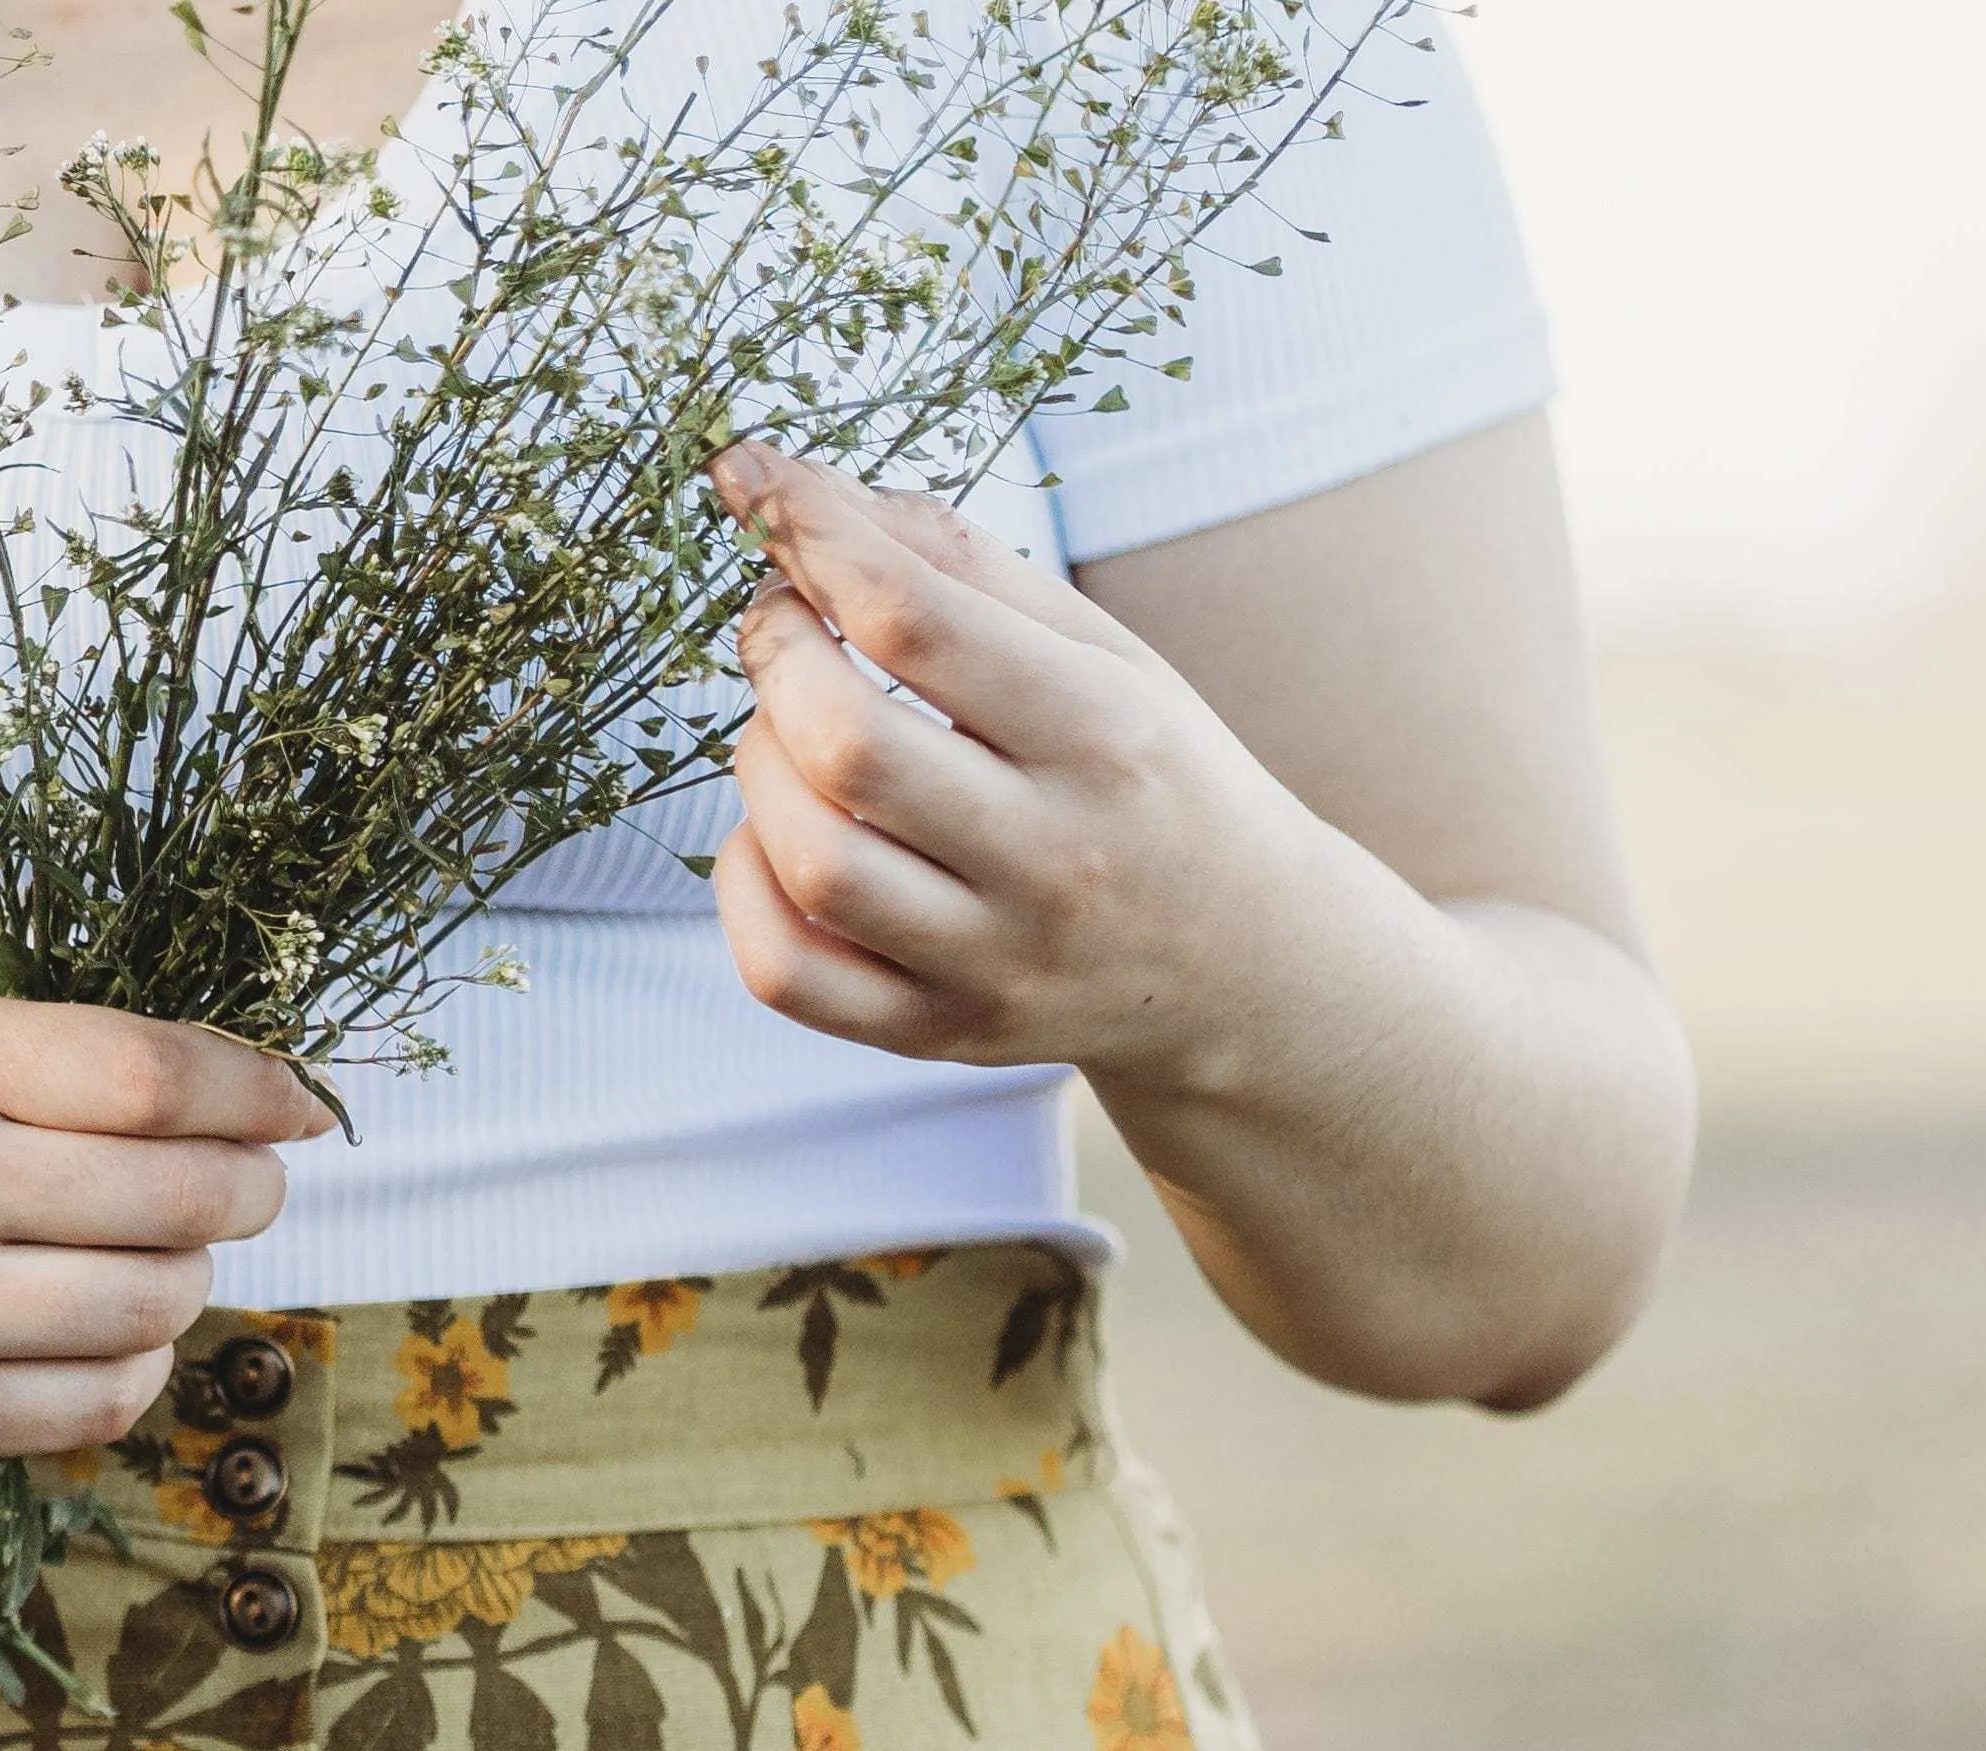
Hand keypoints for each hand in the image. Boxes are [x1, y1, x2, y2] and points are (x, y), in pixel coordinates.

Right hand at [0, 994, 333, 1461]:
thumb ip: (57, 1058)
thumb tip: (254, 1099)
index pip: (155, 1077)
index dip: (258, 1092)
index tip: (301, 1107)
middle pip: (180, 1199)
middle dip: (248, 1192)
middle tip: (250, 1187)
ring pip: (152, 1306)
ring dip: (187, 1280)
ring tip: (156, 1255)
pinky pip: (94, 1403)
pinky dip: (137, 1367)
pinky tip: (113, 1334)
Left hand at [703, 443, 1352, 1089]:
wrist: (1242, 963)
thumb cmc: (1150, 775)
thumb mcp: (1102, 652)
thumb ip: (960, 565)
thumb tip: (801, 494)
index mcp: (1106, 736)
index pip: (917, 620)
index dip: (811, 534)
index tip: (753, 482)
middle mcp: (1054, 860)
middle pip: (847, 747)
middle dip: (778, 654)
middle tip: (784, 622)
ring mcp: (992, 963)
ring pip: (810, 861)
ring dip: (757, 765)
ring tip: (788, 728)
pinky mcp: (938, 1033)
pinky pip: (784, 972)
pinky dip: (744, 887)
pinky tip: (774, 834)